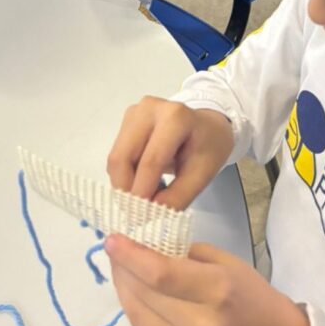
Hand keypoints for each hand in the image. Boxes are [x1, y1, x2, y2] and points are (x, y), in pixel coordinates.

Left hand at [105, 236, 309, 325]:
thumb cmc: (251, 293)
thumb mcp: (226, 262)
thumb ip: (186, 255)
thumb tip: (148, 247)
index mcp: (217, 289)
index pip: (161, 273)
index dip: (131, 256)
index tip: (112, 238)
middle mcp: (200, 322)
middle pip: (145, 293)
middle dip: (122, 267)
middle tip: (114, 246)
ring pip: (138, 314)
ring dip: (123, 287)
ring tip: (118, 266)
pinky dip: (133, 307)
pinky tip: (131, 290)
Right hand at [107, 96, 233, 207]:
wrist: (208, 126)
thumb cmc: (208, 147)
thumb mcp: (201, 176)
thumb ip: (176, 198)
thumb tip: (147, 214)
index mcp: (175, 117)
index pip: (151, 160)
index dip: (142, 191)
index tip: (140, 217)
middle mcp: (149, 108)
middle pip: (123, 156)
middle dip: (126, 188)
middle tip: (137, 211)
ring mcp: (135, 111)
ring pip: (116, 157)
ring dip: (124, 182)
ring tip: (145, 194)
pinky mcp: (128, 119)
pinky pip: (117, 154)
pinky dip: (125, 173)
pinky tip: (143, 179)